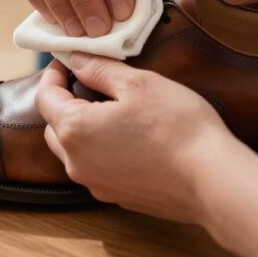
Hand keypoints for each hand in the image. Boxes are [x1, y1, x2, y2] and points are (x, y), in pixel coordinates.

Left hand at [37, 53, 257, 256]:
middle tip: (87, 81)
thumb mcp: (137, 83)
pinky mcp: (118, 196)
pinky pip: (96, 168)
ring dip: (81, 128)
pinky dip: (100, 150)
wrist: (212, 178)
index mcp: (75, 130)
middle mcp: (77, 163)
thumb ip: (99, 69)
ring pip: (73, 151)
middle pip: (54, 127)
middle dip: (64, 102)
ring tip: (109, 107)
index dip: (53, 75)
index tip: (66, 61)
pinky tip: (128, 137)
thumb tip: (75, 59)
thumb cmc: (177, 126)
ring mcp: (96, 184)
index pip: (45, 98)